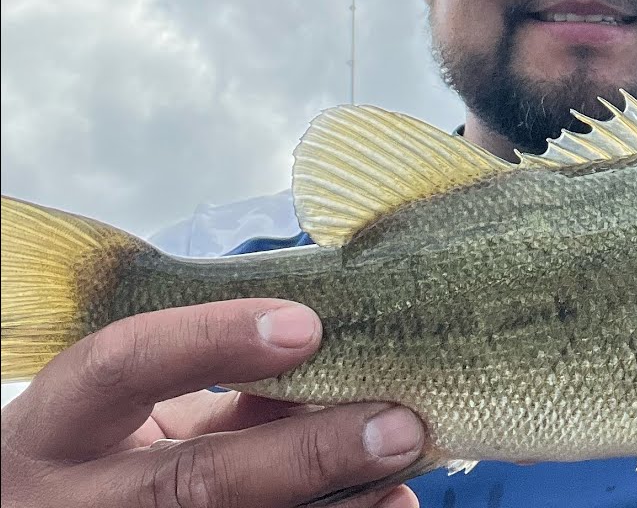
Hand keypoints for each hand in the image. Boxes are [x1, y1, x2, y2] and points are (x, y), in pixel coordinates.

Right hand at [1, 299, 423, 507]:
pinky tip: (386, 502)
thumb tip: (333, 359)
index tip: (305, 324)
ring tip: (403, 465)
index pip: (121, 367)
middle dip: (305, 453)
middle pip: (193, 482)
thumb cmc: (103, 448)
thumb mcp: (135, 411)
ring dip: (334, 501)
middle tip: (396, 425)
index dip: (211, 341)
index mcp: (54, 427)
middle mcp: (71, 500)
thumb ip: (217, 388)